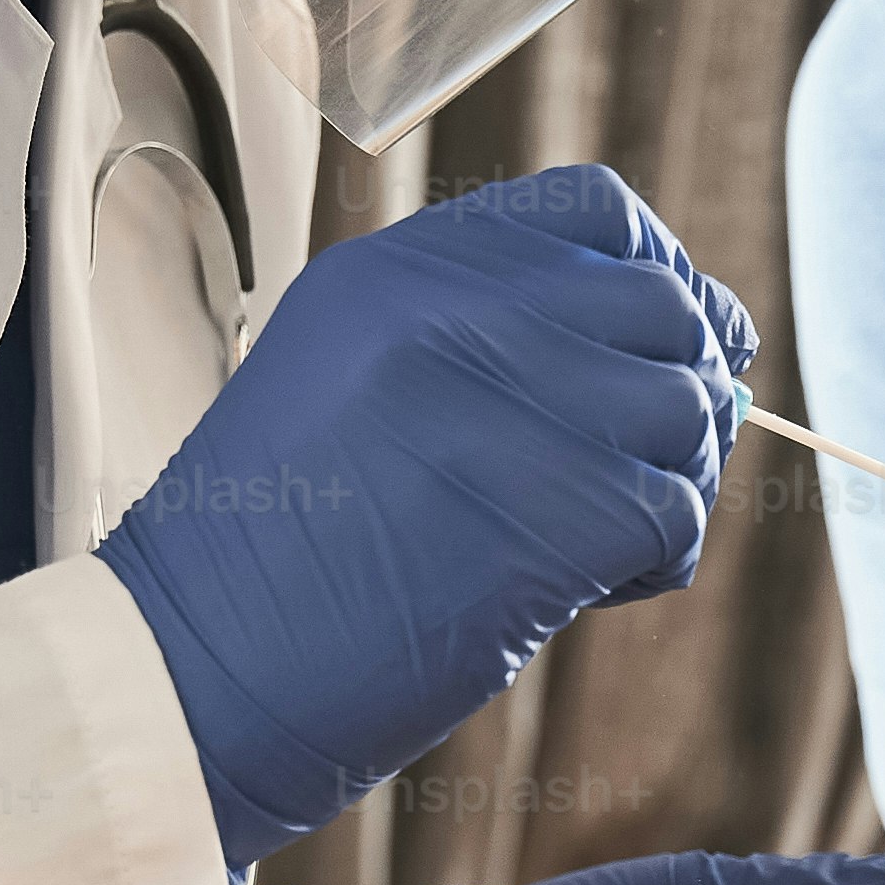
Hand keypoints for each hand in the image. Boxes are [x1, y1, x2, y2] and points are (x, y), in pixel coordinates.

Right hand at [101, 167, 753, 868]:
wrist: (199, 672)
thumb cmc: (274, 555)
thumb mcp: (348, 380)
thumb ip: (487, 337)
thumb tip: (677, 351)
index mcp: (398, 269)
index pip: (597, 211)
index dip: (656, 273)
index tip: (659, 342)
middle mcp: (456, 313)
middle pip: (663, 306)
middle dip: (676, 387)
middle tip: (632, 468)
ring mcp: (510, 402)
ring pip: (685, 407)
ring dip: (669, 482)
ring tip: (596, 542)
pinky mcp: (559, 509)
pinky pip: (677, 508)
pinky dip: (652, 562)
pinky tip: (579, 593)